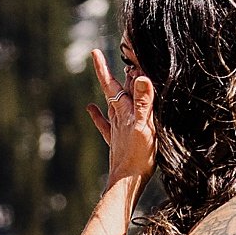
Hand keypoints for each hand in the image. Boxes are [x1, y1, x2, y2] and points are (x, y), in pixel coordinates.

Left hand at [88, 44, 155, 188]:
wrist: (127, 183)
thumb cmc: (139, 156)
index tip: (95, 51)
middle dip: (116, 71)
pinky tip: (90, 108)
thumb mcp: (145, 126)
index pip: (112, 82)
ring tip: (111, 73)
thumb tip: (140, 77)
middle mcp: (117, 116)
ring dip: (113, 88)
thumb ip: (143, 101)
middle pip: (114, 88)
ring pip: (112, 102)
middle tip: (120, 54)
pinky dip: (97, 114)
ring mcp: (116, 128)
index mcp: (123, 110)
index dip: (104, 67)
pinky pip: (104, 123)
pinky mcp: (116, 140)